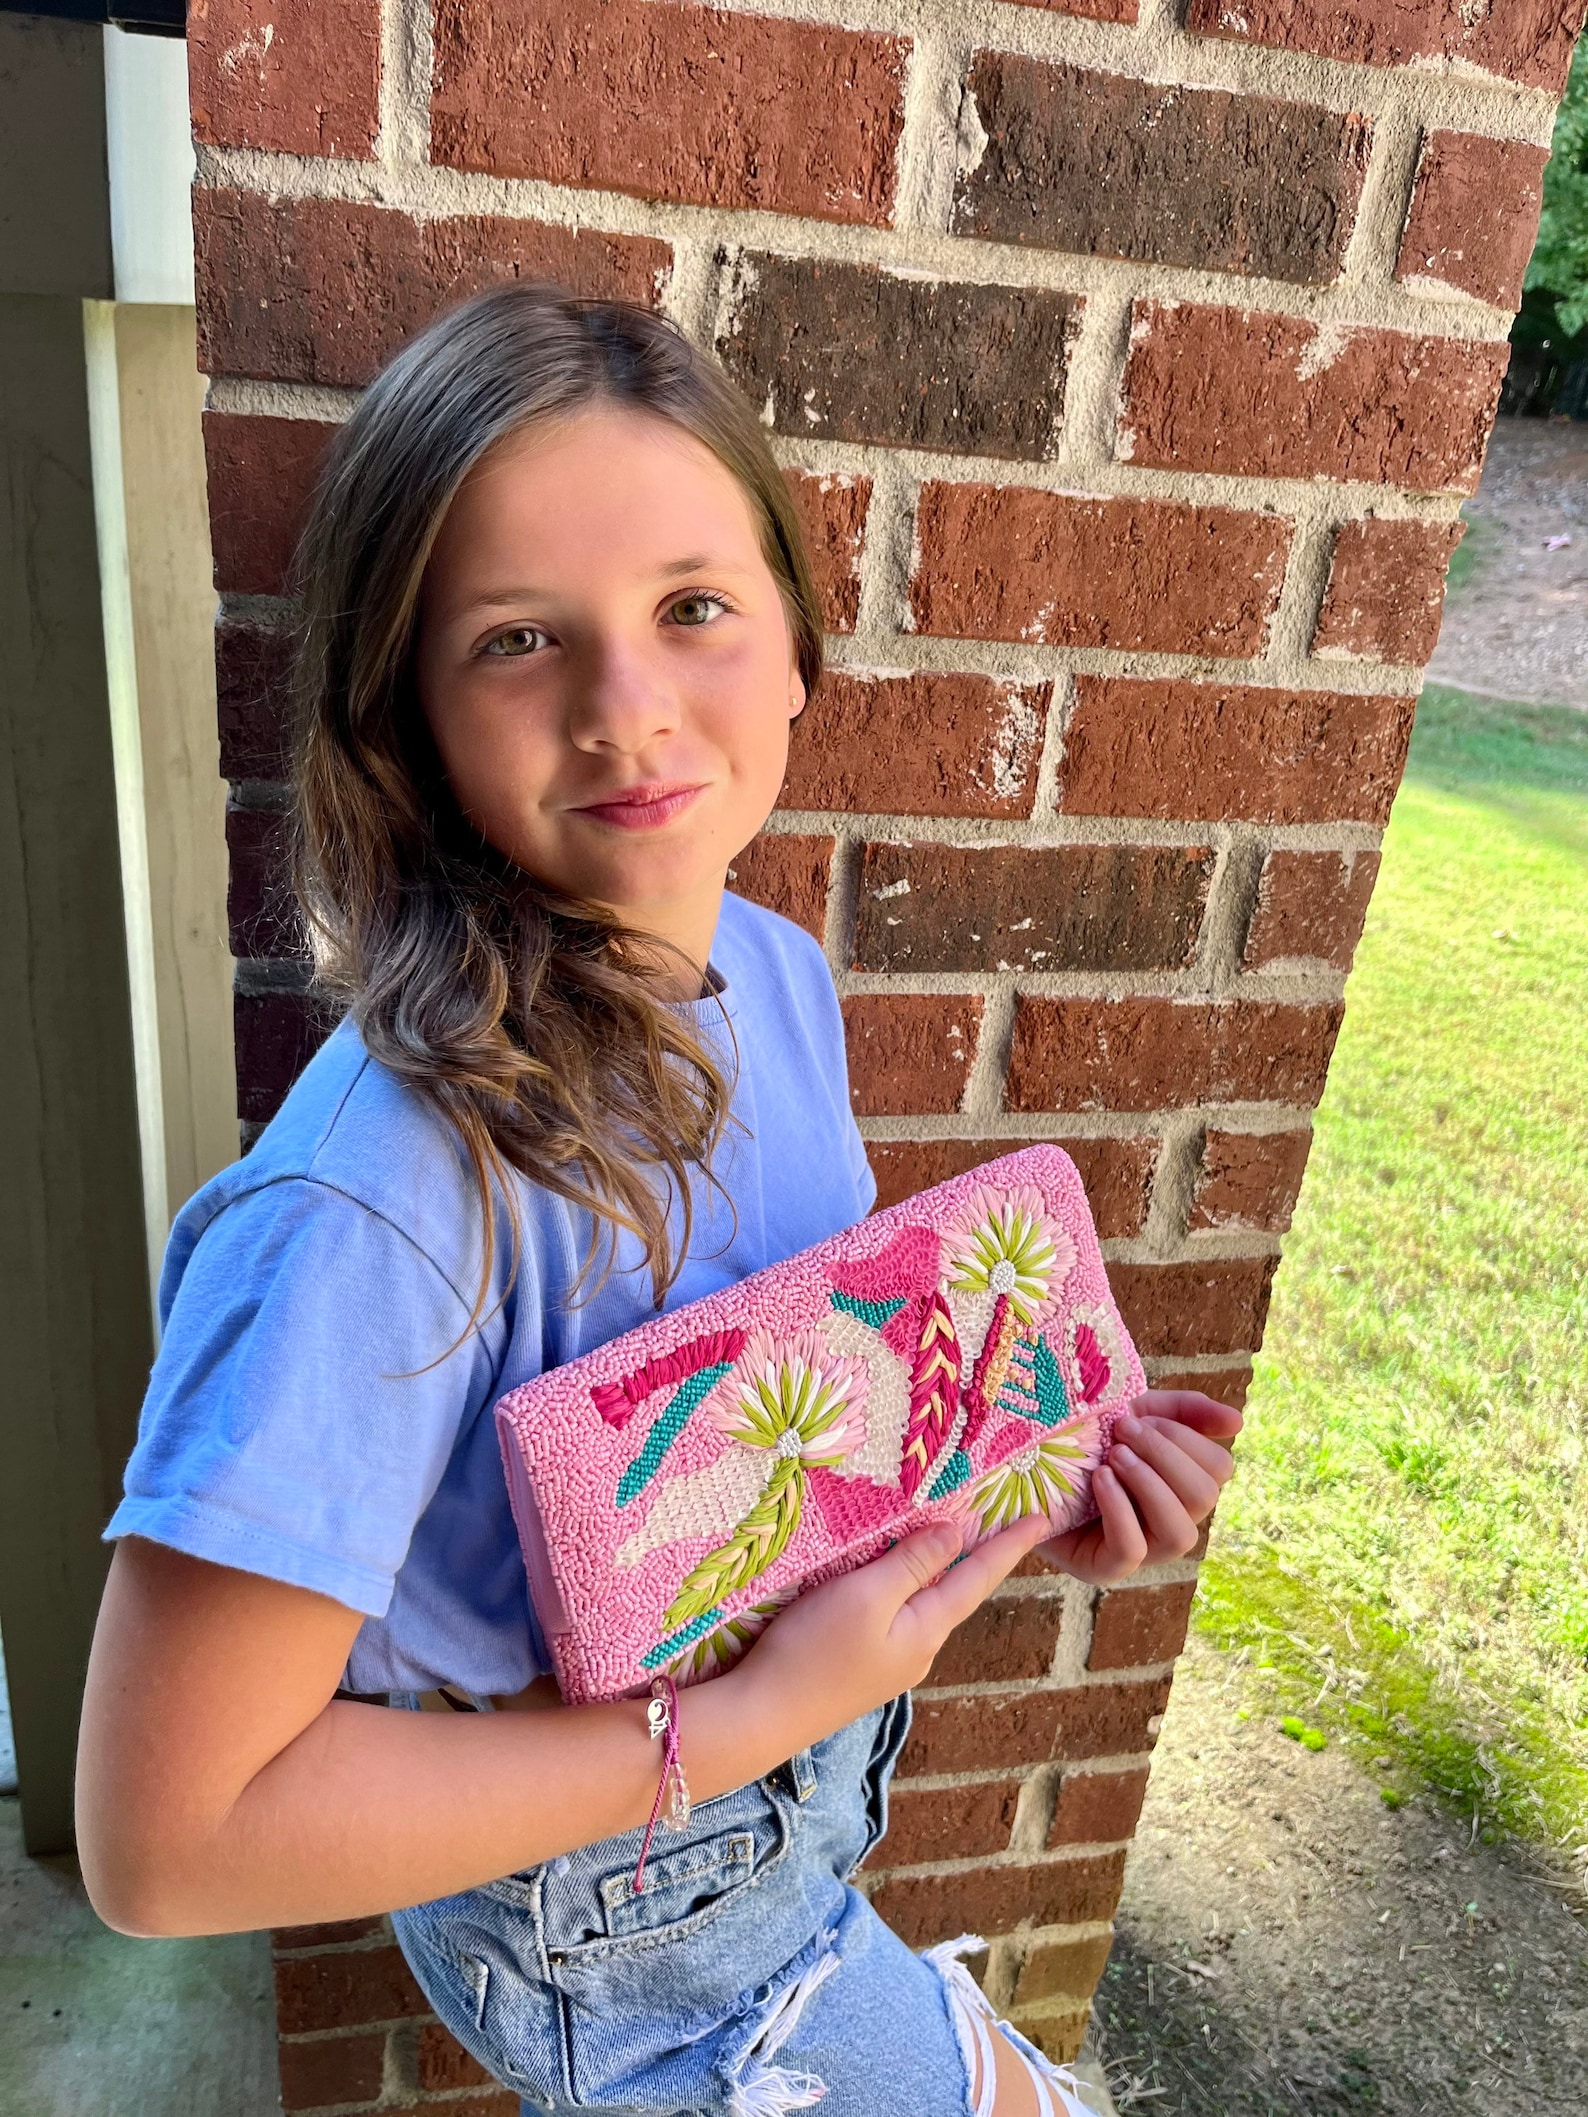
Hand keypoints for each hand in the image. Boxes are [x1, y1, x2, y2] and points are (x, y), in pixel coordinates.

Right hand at [737, 1514, 1050, 1743]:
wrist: (762, 1717)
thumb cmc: (814, 1650)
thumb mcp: (866, 1595)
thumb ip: (912, 1564)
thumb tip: (956, 1536)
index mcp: (927, 1630)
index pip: (979, 1577)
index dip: (1009, 1545)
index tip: (1042, 1517)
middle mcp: (918, 1650)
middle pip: (957, 1592)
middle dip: (980, 1557)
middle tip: (1003, 1519)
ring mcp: (889, 1663)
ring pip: (925, 1605)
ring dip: (942, 1572)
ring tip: (954, 1539)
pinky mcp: (860, 1668)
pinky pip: (897, 1617)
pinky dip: (908, 1589)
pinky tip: (895, 1579)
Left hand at [1035, 1390, 1241, 1584]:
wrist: (1024, 1464)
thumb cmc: (1085, 1439)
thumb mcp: (1134, 1412)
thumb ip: (1183, 1411)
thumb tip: (1238, 1422)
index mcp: (1184, 1486)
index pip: (1219, 1469)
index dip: (1185, 1439)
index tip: (1140, 1417)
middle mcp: (1172, 1521)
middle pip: (1205, 1497)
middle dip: (1164, 1455)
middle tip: (1122, 1431)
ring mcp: (1143, 1551)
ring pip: (1181, 1533)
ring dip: (1149, 1485)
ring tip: (1113, 1457)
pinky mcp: (1105, 1568)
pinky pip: (1132, 1550)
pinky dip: (1120, 1509)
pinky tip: (1099, 1479)